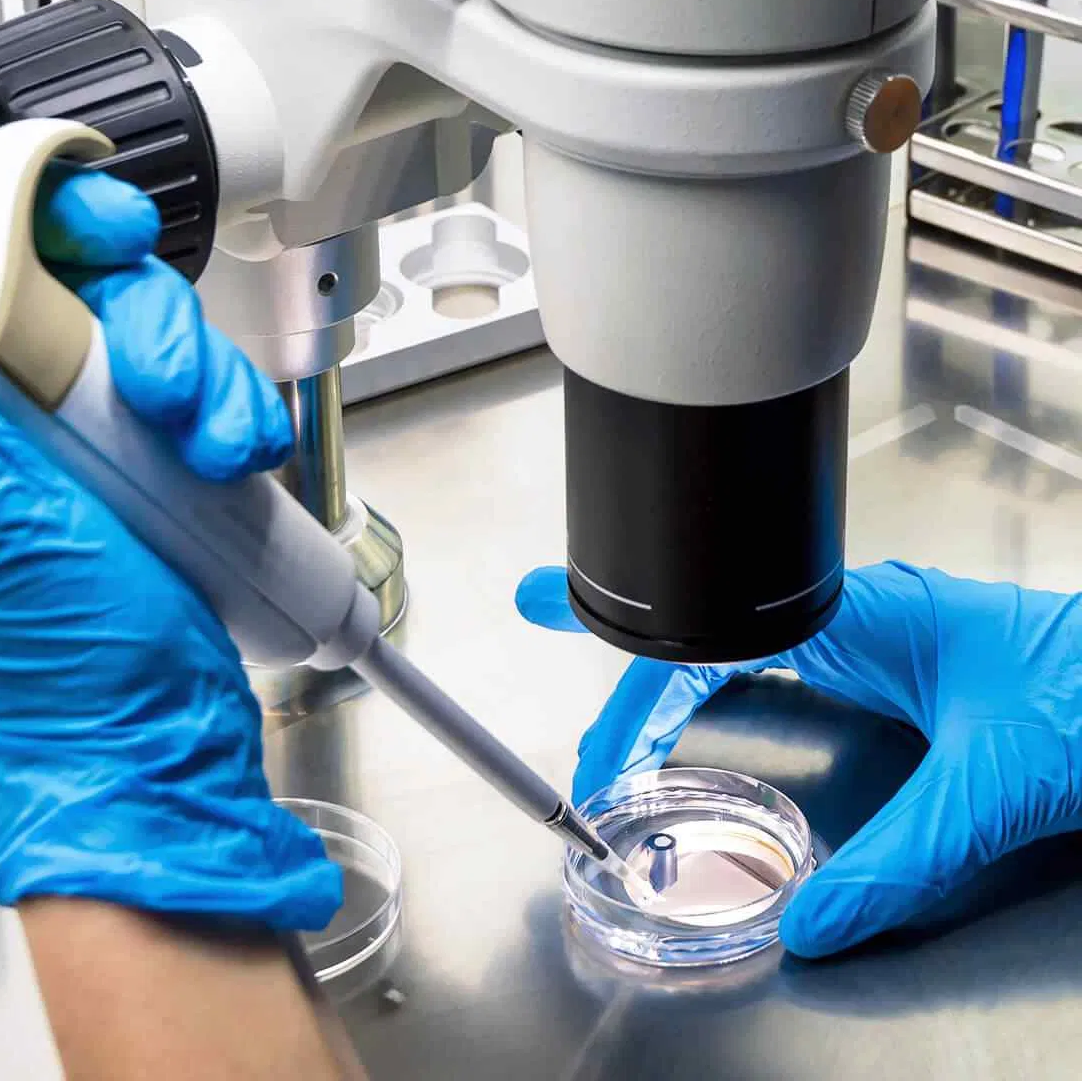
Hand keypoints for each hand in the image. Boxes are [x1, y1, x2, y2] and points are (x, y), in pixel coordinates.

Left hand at [0, 159, 340, 930]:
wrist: (159, 744)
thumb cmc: (59, 665)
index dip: (12, 209)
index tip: (87, 222)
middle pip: (61, 274)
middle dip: (136, 310)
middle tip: (161, 379)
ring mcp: (74, 439)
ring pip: (141, 327)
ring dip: (198, 374)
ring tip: (209, 448)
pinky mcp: (145, 461)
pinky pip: (194, 385)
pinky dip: (227, 409)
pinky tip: (232, 461)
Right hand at [517, 562, 1081, 956]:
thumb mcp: (994, 786)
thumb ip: (900, 860)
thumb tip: (811, 922)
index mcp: (860, 614)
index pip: (714, 636)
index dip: (633, 663)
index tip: (571, 671)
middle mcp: (854, 617)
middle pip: (706, 628)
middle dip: (622, 633)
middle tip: (539, 611)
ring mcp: (869, 638)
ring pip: (737, 645)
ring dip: (662, 664)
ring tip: (600, 680)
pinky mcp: (888, 666)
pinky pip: (774, 667)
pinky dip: (714, 685)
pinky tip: (694, 706)